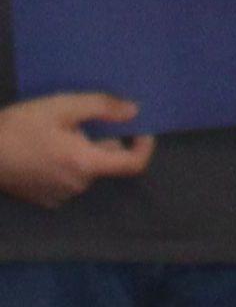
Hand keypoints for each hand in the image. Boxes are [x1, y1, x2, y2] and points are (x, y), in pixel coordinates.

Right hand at [0, 93, 155, 206]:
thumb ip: (102, 107)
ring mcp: (59, 196)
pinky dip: (67, 164)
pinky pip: (69, 180)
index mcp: (85, 164)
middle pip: (107, 163)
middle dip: (102, 141)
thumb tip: (134, 111)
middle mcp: (76, 186)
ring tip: (57, 134)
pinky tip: (45, 149)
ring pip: (87, 170)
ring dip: (83, 152)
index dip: (144, 147)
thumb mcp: (62, 107)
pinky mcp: (44, 200)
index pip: (132, 165)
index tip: (141, 130)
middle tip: (79, 121)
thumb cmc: (19, 127)